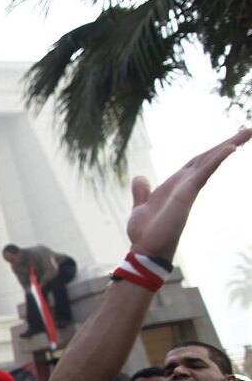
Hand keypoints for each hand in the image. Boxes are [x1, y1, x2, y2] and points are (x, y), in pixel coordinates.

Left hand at [127, 128, 250, 260]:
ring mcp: (188, 189)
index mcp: (175, 185)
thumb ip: (142, 192)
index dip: (211, 150)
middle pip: (208, 158)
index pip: (196, 163)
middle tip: (248, 130)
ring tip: (247, 132)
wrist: (145, 250)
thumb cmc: (145, 233)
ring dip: (228, 146)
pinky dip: (216, 160)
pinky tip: (230, 148)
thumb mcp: (141, 207)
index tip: (229, 140)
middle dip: (227, 143)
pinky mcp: (186, 195)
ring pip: (209, 162)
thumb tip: (140, 178)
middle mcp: (185, 185)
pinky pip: (203, 173)